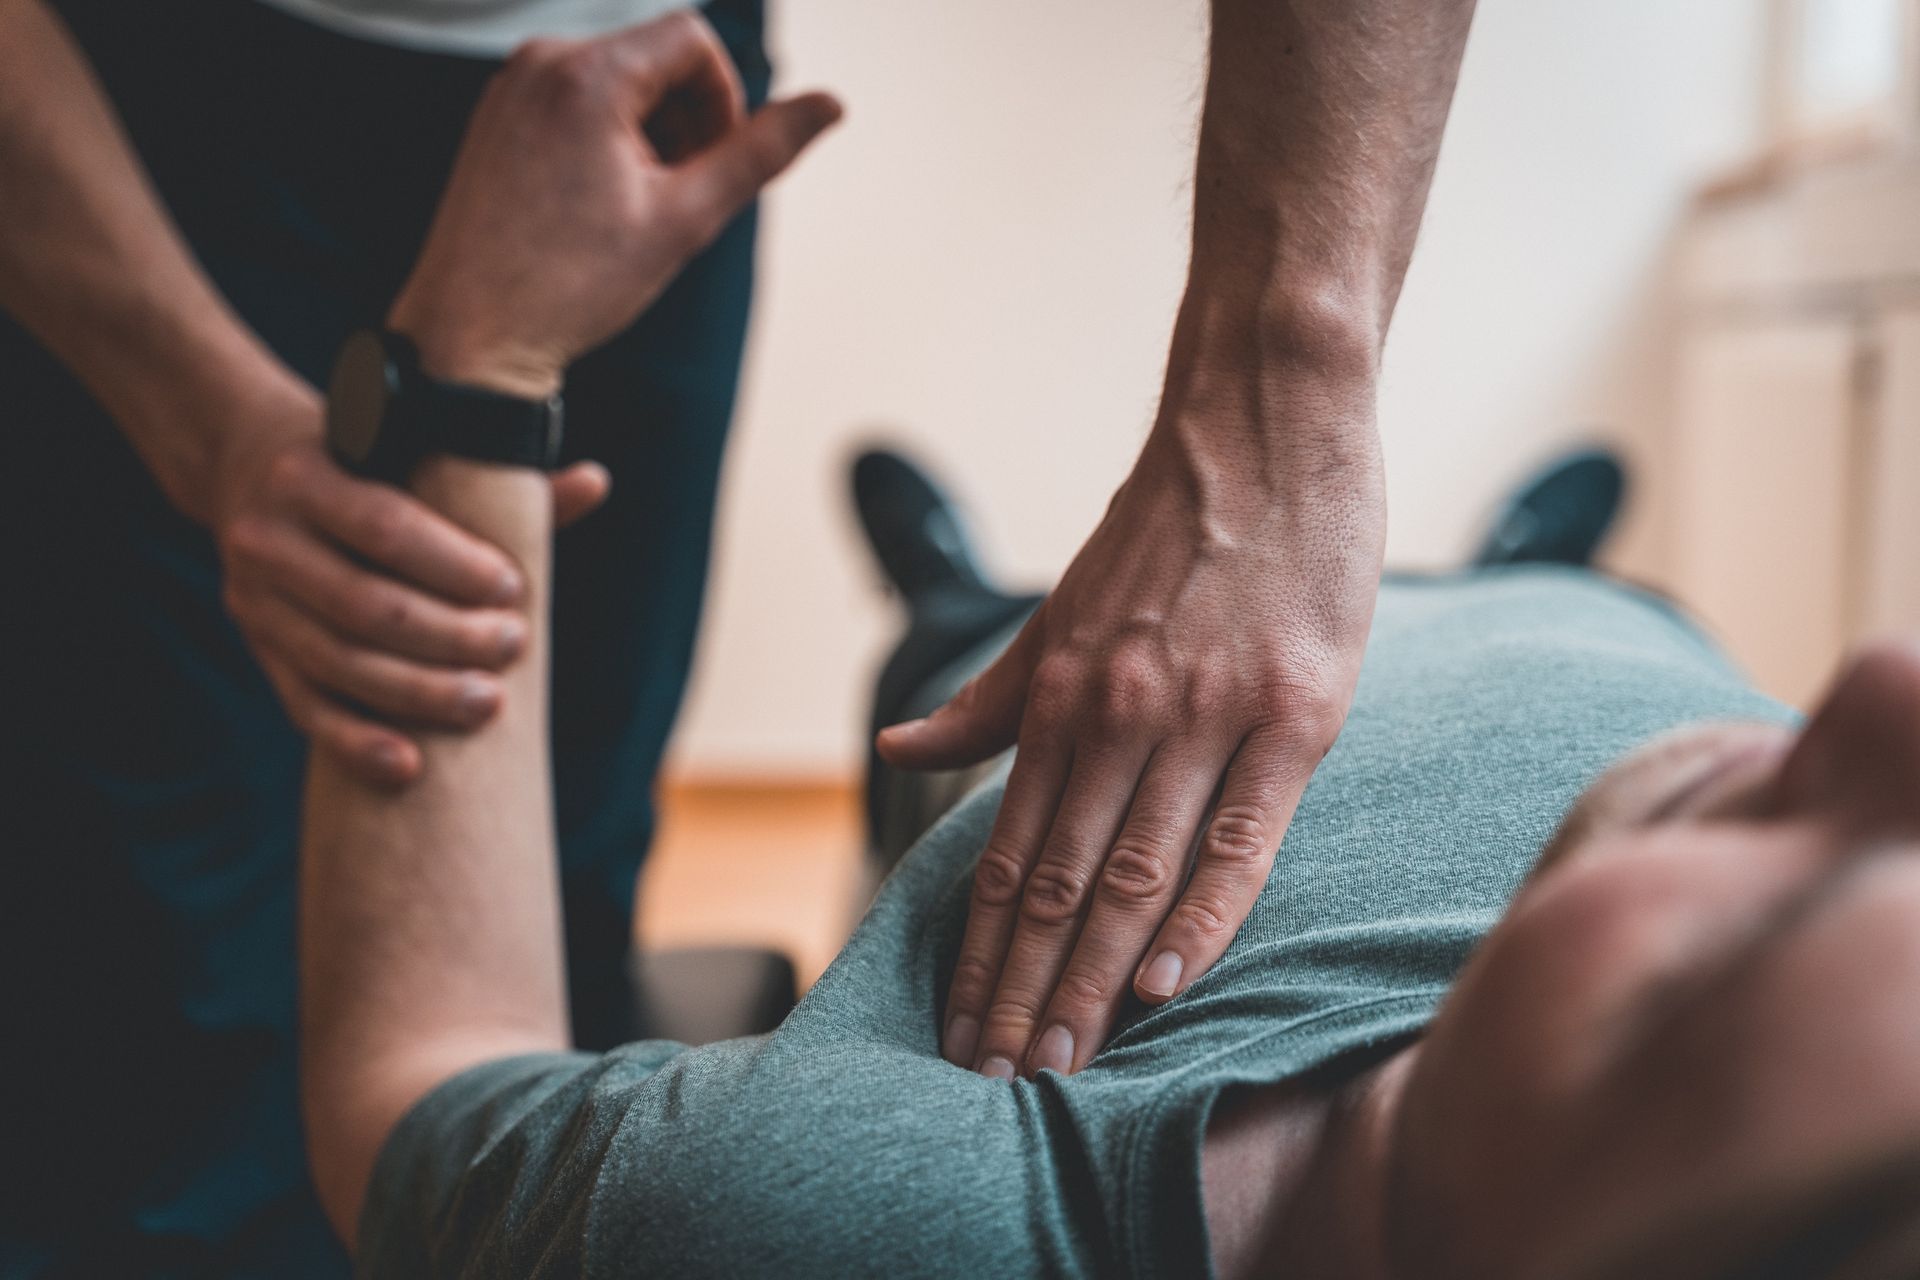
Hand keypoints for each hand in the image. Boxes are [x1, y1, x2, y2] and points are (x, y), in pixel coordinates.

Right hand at [214, 391, 609, 785]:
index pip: (385, 527)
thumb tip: (596, 483)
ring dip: (417, 693)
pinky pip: (304, 706)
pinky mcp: (259, 649)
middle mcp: (268, 539)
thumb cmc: (365, 464)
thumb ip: (498, 475)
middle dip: (448, 637)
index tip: (512, 590)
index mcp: (307, 477)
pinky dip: (355, 741)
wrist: (248, 469)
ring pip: (339, 663)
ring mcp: (254, 600)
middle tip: (513, 647)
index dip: (454, 566)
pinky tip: (407, 765)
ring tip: (487, 704)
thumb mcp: (411, 452)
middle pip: (366, 605)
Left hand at [386, 11, 840, 395]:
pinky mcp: (497, 116)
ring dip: (650, 135)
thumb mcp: (685, 218)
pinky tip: (598, 209)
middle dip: (686, 121)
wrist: (472, 340)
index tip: (712, 167)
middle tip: (678, 199)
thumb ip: (761, 152)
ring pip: (619, 81)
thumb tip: (833, 105)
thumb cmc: (572, 286)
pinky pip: (577, 101)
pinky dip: (608, 142)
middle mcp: (539, 62)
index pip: (693, 39)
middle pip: (655, 58)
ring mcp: (510, 87)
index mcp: (585, 76)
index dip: (723, 101)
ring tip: (637, 210)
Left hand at [879, 357, 1383, 1079]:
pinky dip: (1200, 916)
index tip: (960, 1034)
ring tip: (1060, 1065)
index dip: (981, 955)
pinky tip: (1165, 986)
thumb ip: (987, 695)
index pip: (1009, 857)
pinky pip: (1242, 836)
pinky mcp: (1294, 710)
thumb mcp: (1059, 606)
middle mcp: (1118, 712)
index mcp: (1059, 692)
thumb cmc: (1166, 524)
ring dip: (1092, 979)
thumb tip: (895, 747)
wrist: (1265, 418)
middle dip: (1023, 991)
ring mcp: (1206, 713)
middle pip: (1060, 884)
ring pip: (1136, 874)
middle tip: (995, 1083)